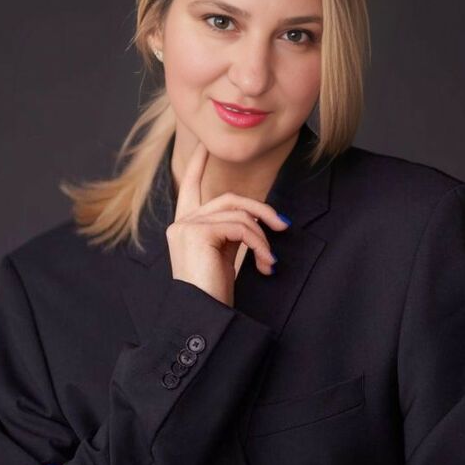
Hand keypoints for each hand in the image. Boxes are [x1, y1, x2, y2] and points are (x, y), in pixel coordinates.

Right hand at [166, 139, 289, 306]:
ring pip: (238, 214)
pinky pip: (240, 227)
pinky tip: (264, 265)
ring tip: (270, 261)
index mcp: (184, 228)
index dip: (197, 165)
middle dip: (261, 209)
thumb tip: (258, 217)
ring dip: (263, 237)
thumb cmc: (214, 294)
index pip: (189, 188)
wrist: (204, 318)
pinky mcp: (197, 233)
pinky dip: (258, 244)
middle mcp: (180, 224)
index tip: (205, 146)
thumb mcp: (223, 256)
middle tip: (284, 225)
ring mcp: (186, 227)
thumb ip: (230, 231)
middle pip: (228, 199)